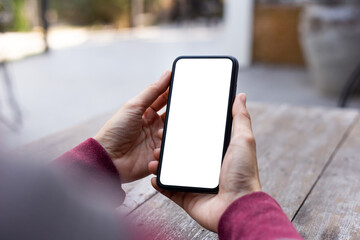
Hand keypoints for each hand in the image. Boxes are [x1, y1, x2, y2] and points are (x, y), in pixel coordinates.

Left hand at [94, 71, 170, 182]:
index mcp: (148, 113)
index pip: (165, 101)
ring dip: (169, 135)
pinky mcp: (159, 157)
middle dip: (177, 116)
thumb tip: (167, 73)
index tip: (185, 88)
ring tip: (158, 135)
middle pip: (173, 118)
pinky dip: (166, 151)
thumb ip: (153, 91)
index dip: (174, 94)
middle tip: (181, 114)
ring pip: (174, 135)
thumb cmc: (116, 131)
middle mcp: (154, 127)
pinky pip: (170, 152)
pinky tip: (156, 151)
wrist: (108, 158)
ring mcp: (157, 142)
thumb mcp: (134, 106)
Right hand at [148, 93, 260, 231]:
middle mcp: (204, 167)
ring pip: (171, 169)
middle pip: (180, 152)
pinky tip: (153, 175)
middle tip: (159, 137)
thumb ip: (240, 118)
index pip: (196, 138)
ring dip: (159, 162)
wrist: (238, 207)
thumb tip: (241, 96)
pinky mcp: (186, 197)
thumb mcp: (244, 140)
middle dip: (167, 144)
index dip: (183, 129)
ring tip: (154, 156)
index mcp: (216, 153)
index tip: (172, 121)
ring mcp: (194, 182)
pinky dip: (159, 182)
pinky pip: (168, 189)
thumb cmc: (244, 174)